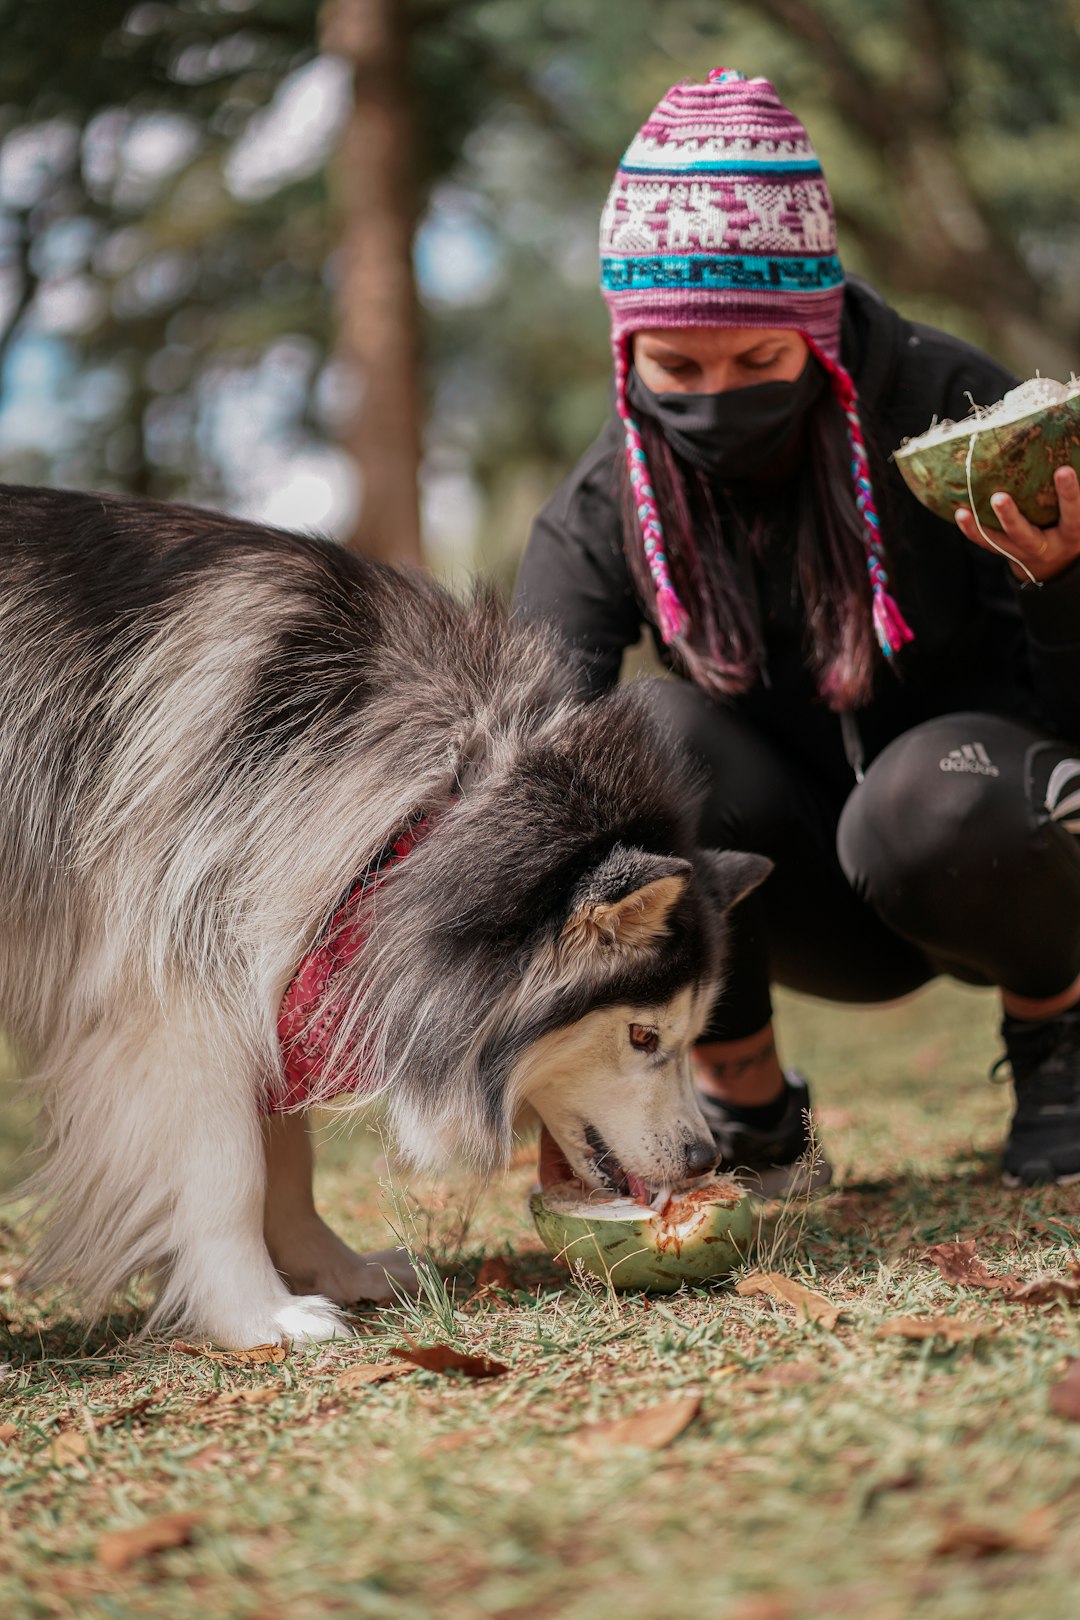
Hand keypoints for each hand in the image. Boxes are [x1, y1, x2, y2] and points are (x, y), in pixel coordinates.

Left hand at [955, 464, 1079, 582]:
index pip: (1073, 513)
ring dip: (981, 527)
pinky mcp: (1006, 553)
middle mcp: (1046, 547)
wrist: (1056, 564)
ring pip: (1000, 542)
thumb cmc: (1069, 526)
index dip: (1069, 494)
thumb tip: (1074, 451)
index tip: (1063, 470)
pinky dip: (972, 531)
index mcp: (1071, 533)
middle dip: (1011, 517)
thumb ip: (1072, 497)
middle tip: (999, 498)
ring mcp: (1023, 553)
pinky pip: (987, 544)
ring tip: (963, 511)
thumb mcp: (1076, 515)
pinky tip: (960, 513)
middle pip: (1025, 535)